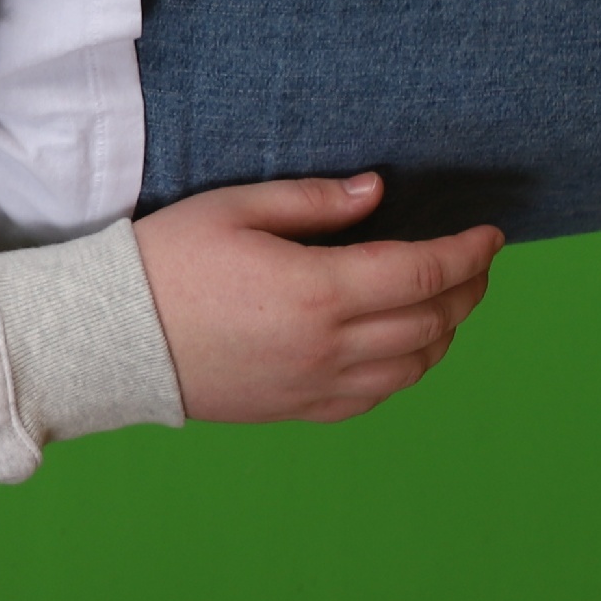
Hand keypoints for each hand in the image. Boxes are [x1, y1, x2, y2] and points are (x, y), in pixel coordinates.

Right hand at [131, 174, 502, 423]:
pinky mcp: (299, 409)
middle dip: (469, 289)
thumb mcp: (233, 208)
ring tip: (451, 303)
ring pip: (415, 367)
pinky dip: (409, 370)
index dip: (467, 253)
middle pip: (433, 322)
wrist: (110, 339)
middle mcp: (330, 346)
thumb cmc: (165, 263)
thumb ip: (312, 200)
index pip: (425, 272)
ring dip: (446, 332)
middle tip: (479, 263)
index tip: (490, 235)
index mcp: (318, 289)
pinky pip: (378, 398)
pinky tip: (407, 348)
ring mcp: (317, 385)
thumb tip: (376, 192)